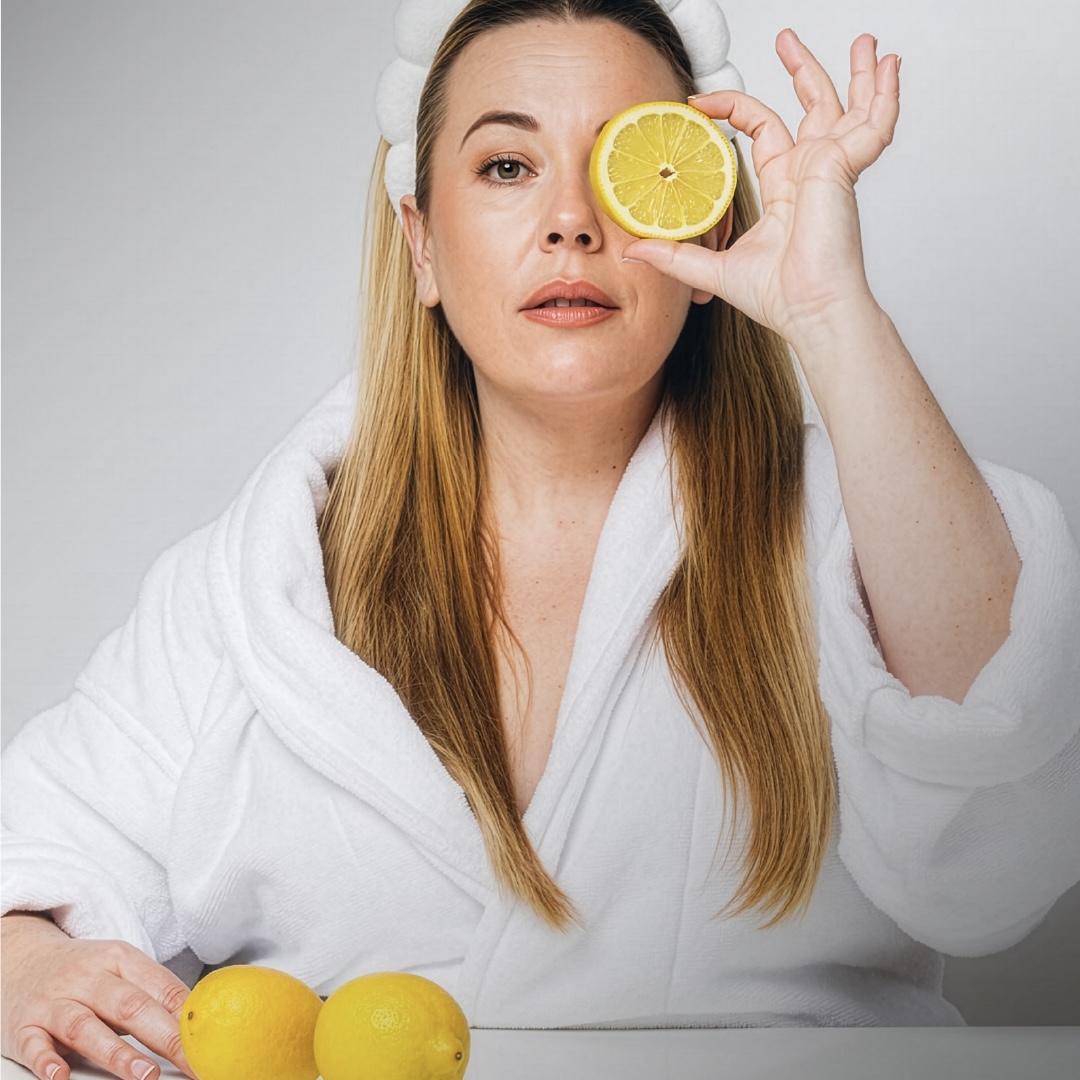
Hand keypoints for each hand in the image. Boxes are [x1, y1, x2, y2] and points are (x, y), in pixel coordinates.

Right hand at [1, 913, 194, 1079]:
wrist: (21, 958)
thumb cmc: (83, 973)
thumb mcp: (119, 970)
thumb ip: (152, 993)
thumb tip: (197, 1020)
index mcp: (120, 958)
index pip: (161, 987)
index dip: (188, 1016)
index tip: (209, 1041)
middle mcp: (88, 977)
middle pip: (130, 1005)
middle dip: (164, 1036)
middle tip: (189, 1061)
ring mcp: (54, 1001)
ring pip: (86, 1025)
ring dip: (117, 1052)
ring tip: (144, 1074)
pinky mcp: (24, 1026)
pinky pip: (34, 1044)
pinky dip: (47, 1062)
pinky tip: (62, 1077)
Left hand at [624, 30, 899, 351]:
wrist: (809, 310)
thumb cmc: (778, 297)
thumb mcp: (710, 268)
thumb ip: (673, 254)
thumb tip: (633, 248)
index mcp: (784, 188)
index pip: (760, 129)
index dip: (732, 109)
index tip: (701, 101)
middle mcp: (810, 172)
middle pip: (810, 107)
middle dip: (803, 70)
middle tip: (788, 40)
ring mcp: (830, 168)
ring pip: (847, 106)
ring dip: (858, 74)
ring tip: (865, 44)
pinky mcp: (842, 168)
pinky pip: (872, 125)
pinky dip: (886, 97)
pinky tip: (892, 70)